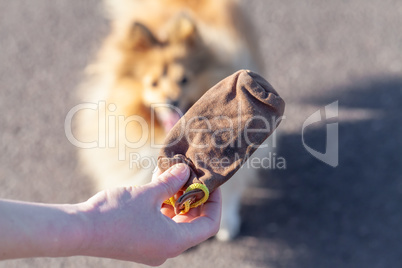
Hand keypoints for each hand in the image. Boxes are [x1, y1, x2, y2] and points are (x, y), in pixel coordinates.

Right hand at [80, 163, 221, 264]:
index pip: (210, 225)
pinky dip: (165, 208)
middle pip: (194, 224)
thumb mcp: (148, 193)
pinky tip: (159, 188)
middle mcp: (167, 249)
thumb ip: (171, 181)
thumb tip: (186, 170)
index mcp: (175, 241)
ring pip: (177, 224)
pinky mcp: (141, 243)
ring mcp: (153, 248)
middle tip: (192, 177)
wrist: (79, 230)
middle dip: (195, 200)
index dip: (214, 203)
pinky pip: (162, 226)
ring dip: (179, 201)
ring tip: (175, 178)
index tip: (211, 184)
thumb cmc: (115, 213)